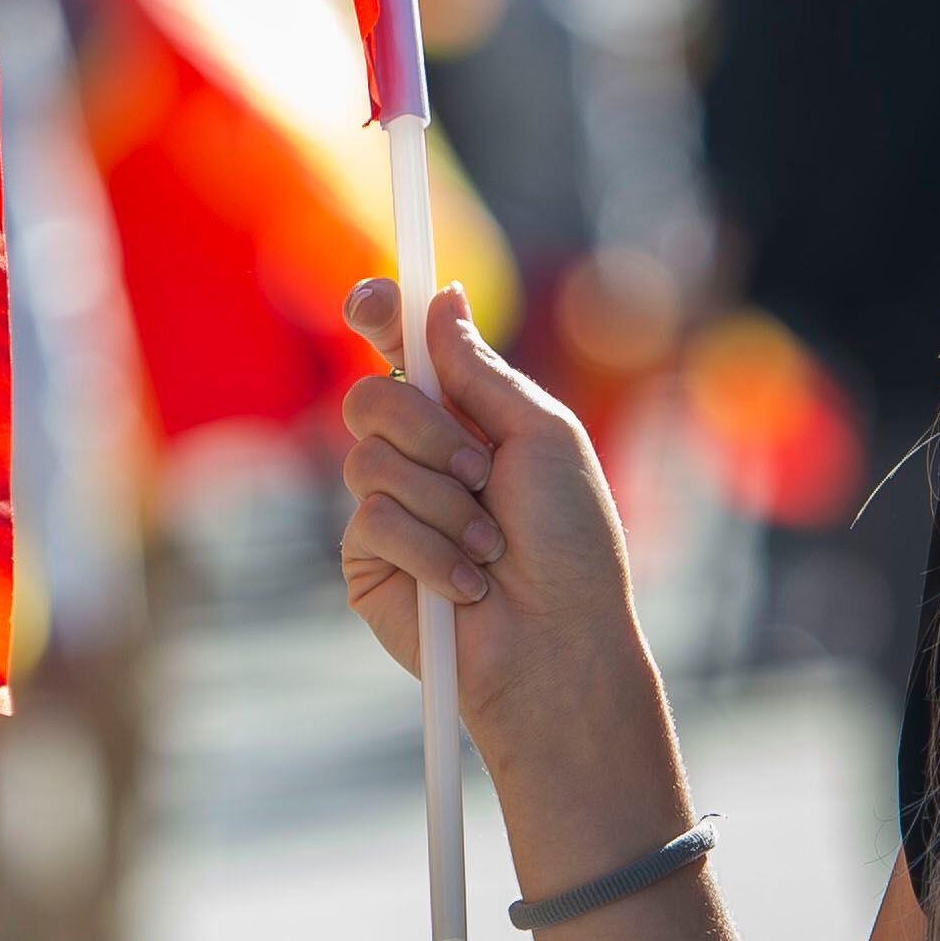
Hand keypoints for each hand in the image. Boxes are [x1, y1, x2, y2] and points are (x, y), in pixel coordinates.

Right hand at [337, 278, 660, 796]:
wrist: (560, 643)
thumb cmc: (572, 544)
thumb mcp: (544, 438)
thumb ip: (481, 372)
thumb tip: (441, 297)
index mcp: (464, 415)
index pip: (403, 349)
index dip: (380, 315)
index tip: (373, 301)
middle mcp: (419, 454)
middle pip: (371, 395)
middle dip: (429, 428)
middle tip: (482, 470)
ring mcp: (387, 506)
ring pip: (367, 458)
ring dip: (444, 501)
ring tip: (490, 544)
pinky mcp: (367, 560)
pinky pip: (371, 519)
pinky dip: (430, 549)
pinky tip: (467, 585)